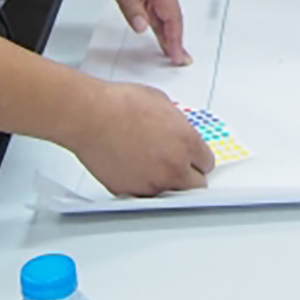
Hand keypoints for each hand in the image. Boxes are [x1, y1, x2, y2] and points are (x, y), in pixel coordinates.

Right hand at [66, 82, 213, 196]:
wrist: (92, 117)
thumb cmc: (121, 105)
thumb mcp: (162, 103)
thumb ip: (177, 124)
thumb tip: (177, 129)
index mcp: (187, 143)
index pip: (207, 164)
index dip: (199, 160)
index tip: (194, 159)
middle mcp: (173, 167)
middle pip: (196, 186)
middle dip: (190, 177)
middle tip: (181, 168)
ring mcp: (152, 183)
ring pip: (169, 193)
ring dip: (165, 182)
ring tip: (151, 165)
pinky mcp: (130, 192)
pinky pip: (144, 195)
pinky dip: (142, 186)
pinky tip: (135, 170)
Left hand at [84, 0, 189, 64]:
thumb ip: (129, 3)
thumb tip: (141, 26)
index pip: (171, 16)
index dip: (175, 39)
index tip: (179, 56)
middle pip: (171, 13)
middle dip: (174, 36)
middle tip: (177, 57)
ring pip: (163, 4)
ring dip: (164, 25)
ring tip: (165, 45)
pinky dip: (156, 12)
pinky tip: (150, 19)